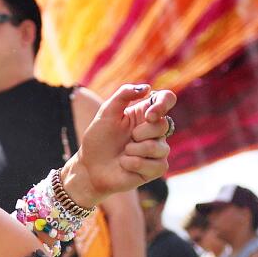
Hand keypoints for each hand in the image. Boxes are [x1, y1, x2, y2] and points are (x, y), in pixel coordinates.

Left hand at [67, 86, 175, 206]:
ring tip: (124, 153)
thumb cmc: (98, 139)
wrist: (90, 167)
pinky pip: (156, 165)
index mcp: (144, 113)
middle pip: (163, 125)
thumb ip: (124, 95)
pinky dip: (134, 164)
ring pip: (158, 147)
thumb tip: (147, 88)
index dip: (163, 104)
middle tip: (127, 138)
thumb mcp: (106, 112)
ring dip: (134, 151)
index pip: (167, 99)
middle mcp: (155, 130)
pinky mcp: (157, 168)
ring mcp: (158, 150)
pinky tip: (125, 164)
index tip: (148, 115)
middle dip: (140, 133)